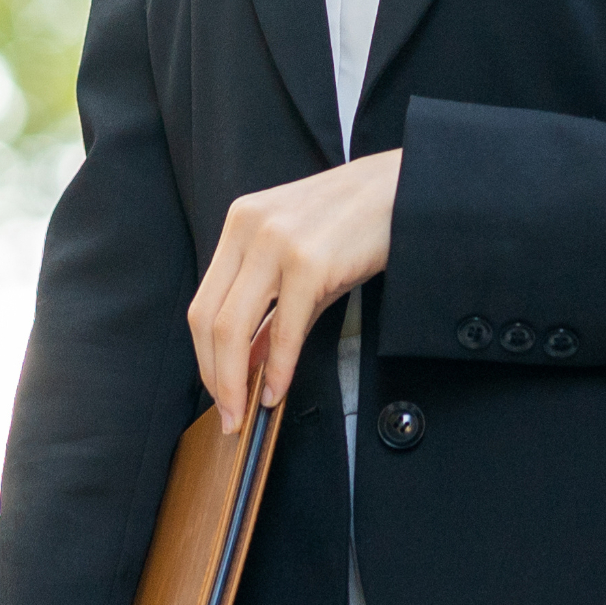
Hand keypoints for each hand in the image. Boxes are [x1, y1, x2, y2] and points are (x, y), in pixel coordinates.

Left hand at [186, 151, 399, 433]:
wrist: (402, 190)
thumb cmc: (354, 224)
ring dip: (234, 380)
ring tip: (244, 409)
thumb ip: (270, 308)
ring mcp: (277, 243)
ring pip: (233, 327)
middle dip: (214, 376)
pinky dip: (278, 367)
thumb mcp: (300, 258)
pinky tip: (277, 389)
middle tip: (227, 414)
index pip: (203, 302)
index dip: (204, 355)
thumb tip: (246, 363)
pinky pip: (284, 329)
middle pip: (209, 319)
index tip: (216, 390)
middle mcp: (249, 229)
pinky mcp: (309, 262)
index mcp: (240, 223)